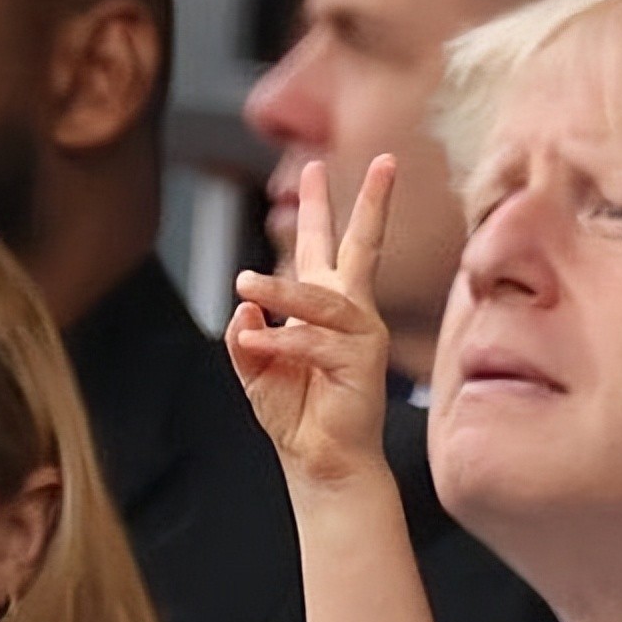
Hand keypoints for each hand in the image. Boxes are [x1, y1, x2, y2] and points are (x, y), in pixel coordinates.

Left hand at [227, 155, 394, 484]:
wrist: (319, 462)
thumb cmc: (295, 415)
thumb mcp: (255, 368)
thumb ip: (247, 335)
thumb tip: (246, 305)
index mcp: (327, 307)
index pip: (327, 249)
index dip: (323, 207)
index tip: (317, 165)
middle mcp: (351, 313)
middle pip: (360, 248)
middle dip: (368, 203)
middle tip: (375, 160)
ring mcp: (361, 334)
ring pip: (317, 297)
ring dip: (279, 289)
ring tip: (245, 280)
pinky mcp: (361, 361)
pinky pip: (312, 341)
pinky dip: (281, 342)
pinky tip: (258, 344)